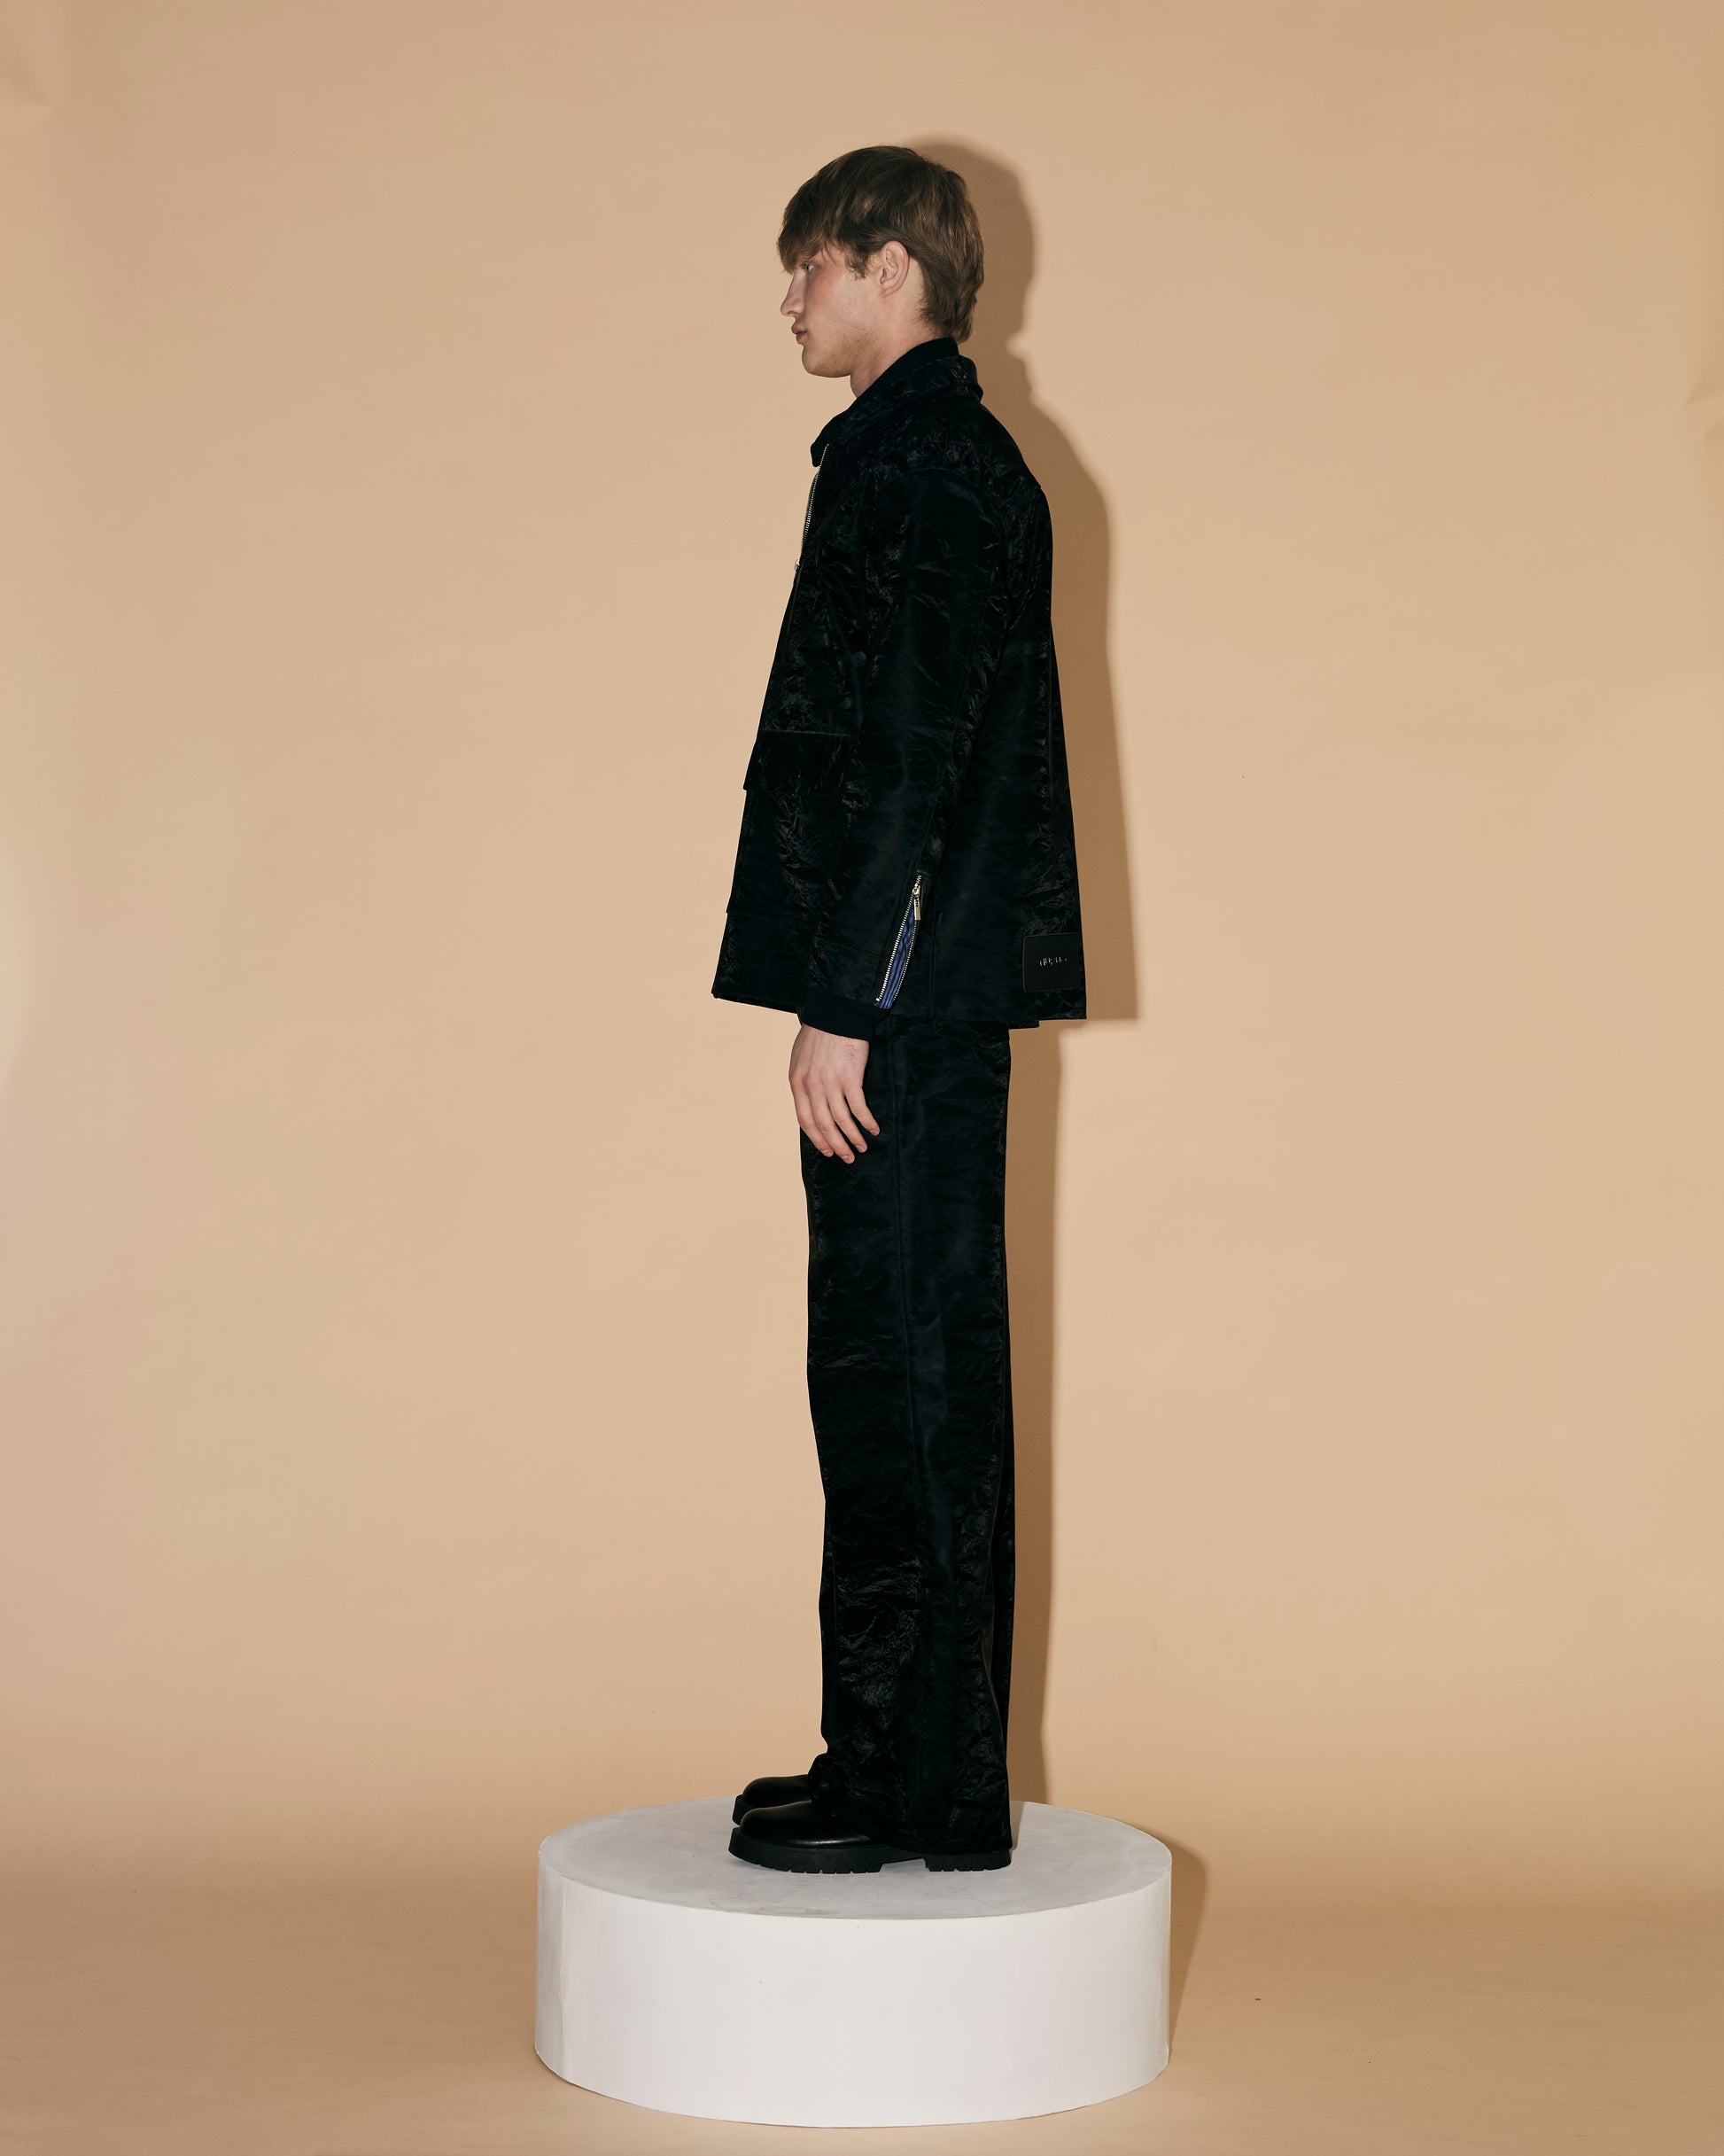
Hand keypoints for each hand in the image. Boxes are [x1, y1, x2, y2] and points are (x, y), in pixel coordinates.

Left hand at [788, 1025, 880, 1162]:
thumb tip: (810, 1099)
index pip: (805, 1120)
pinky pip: (858, 1108)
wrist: (835, 1013)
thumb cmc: (819, 1032)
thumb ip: (803, 1080)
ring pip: (841, 1120)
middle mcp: (811, 1087)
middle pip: (823, 1125)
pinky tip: (873, 1129)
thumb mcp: (800, 1058)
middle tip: (847, 1158)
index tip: (827, 1150)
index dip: (817, 1138)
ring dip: (853, 1138)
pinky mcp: (850, 1078)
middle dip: (836, 1145)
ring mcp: (830, 1083)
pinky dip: (866, 1121)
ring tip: (861, 1148)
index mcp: (797, 1083)